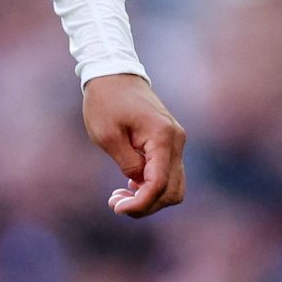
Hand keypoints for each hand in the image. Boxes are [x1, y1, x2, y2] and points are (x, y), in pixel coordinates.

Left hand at [84, 73, 186, 216]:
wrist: (113, 74)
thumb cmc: (106, 102)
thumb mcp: (108, 136)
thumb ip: (128, 164)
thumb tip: (141, 186)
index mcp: (162, 137)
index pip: (160, 184)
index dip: (141, 203)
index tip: (116, 208)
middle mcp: (176, 140)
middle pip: (173, 191)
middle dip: (146, 205)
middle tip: (116, 203)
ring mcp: (176, 141)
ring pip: (174, 186)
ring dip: (150, 198)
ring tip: (120, 196)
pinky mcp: (170, 141)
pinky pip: (169, 173)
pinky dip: (153, 186)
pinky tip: (130, 185)